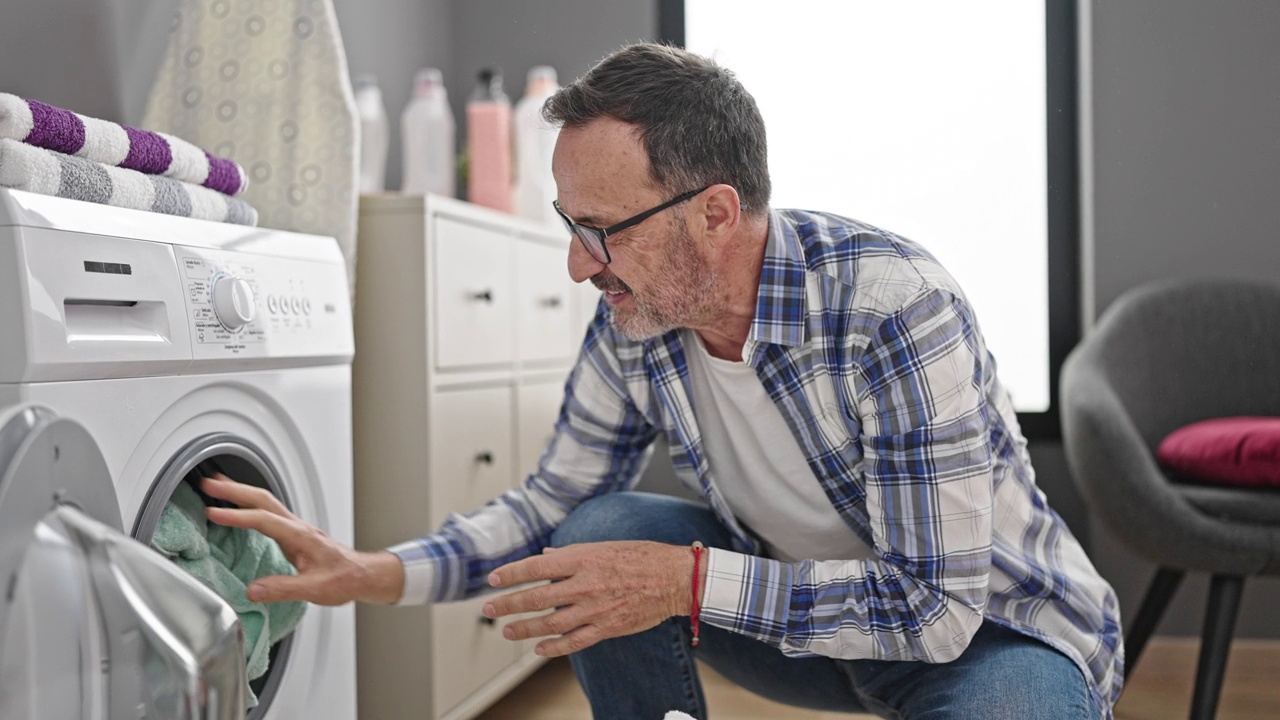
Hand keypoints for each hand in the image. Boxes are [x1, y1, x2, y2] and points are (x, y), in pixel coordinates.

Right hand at [202, 473, 403, 605]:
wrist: (362, 574)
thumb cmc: (344, 578)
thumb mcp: (315, 589)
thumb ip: (283, 589)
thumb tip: (252, 590)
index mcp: (301, 536)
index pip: (264, 520)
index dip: (238, 516)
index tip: (213, 513)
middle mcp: (297, 527)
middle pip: (263, 499)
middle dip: (234, 489)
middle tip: (208, 484)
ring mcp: (295, 527)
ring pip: (265, 501)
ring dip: (240, 491)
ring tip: (217, 485)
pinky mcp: (293, 533)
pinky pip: (267, 511)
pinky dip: (249, 504)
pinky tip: (238, 506)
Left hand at [483, 541, 693, 657]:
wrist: (674, 578)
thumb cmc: (643, 557)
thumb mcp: (605, 546)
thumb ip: (572, 553)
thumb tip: (546, 558)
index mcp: (584, 558)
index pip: (537, 566)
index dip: (512, 573)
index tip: (493, 579)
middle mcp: (586, 584)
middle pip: (537, 597)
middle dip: (509, 603)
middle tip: (489, 609)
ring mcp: (596, 608)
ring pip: (551, 622)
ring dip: (525, 628)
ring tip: (507, 631)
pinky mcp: (607, 627)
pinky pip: (575, 641)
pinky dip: (554, 647)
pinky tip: (539, 649)